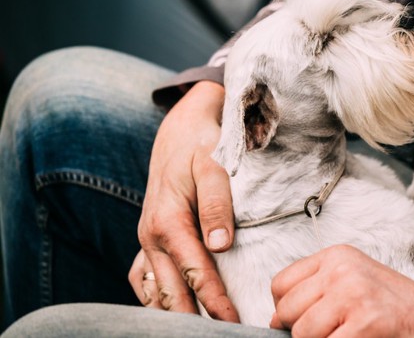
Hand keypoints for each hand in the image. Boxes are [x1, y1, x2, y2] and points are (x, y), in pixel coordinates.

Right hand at [128, 80, 238, 321]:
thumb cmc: (200, 146)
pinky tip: (174, 311)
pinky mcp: (149, 239)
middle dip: (193, 319)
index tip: (235, 324)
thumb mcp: (213, 165)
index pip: (195, 274)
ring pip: (154, 292)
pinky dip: (158, 299)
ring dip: (174, 314)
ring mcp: (146, 240)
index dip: (216, 302)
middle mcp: (151, 236)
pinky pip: (145, 280)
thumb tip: (221, 245)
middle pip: (171, 293)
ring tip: (199, 331)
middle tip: (220, 336)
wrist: (179, 130)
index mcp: (168, 222)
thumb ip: (218, 204)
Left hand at [270, 245, 413, 336]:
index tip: (297, 321)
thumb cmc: (394, 306)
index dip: (283, 309)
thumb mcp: (353, 281)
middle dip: (297, 330)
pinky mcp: (363, 322)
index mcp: (336, 256)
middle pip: (286, 309)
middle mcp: (341, 270)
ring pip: (301, 333)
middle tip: (326, 333)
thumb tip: (276, 319)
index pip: (281, 283)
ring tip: (344, 335)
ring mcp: (352, 294)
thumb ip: (318, 290)